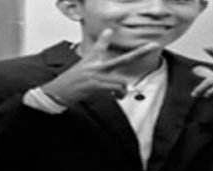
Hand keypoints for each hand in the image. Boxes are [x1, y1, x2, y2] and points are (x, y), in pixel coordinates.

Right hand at [42, 28, 159, 104]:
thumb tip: (108, 31)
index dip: (119, 42)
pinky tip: (114, 97)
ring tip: (119, 94)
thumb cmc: (74, 78)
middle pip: (123, 60)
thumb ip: (100, 46)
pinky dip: (116, 95)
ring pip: (120, 83)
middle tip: (152, 47)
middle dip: (139, 53)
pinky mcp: (96, 88)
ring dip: (122, 90)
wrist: (59, 92)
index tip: (138, 40)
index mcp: (94, 59)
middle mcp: (97, 67)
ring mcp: (97, 77)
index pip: (106, 47)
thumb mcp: (85, 61)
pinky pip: (113, 91)